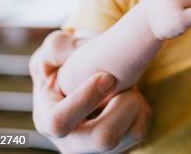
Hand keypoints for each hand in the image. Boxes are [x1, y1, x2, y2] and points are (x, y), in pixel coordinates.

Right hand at [30, 30, 151, 152]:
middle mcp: (72, 142)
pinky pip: (141, 130)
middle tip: (126, 82)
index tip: (107, 76)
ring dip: (134, 103)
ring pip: (130, 134)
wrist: (91, 75)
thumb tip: (69, 54)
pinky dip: (143, 109)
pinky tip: (131, 96)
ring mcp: (98, 149)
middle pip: (104, 139)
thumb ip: (57, 46)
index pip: (59, 122)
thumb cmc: (69, 62)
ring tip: (127, 85)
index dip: (84, 100)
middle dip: (122, 106)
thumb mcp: (56, 49)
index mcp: (48, 119)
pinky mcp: (121, 146)